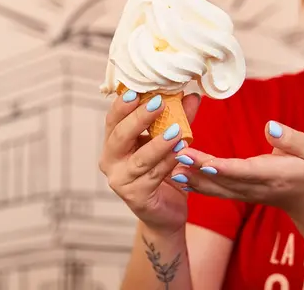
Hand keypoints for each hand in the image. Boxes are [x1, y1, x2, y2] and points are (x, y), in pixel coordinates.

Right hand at [98, 90, 201, 234]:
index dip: (122, 105)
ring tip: (176, 131)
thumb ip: (178, 119)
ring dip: (158, 143)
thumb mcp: (168, 141)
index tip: (137, 91)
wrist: (165, 211)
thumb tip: (192, 95)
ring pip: (139, 159)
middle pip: (120, 136)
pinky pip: (153, 177)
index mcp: (113, 144)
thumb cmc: (162, 171)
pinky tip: (180, 153)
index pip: (113, 120)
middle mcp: (111, 162)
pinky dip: (167, 163)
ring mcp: (121, 181)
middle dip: (139, 118)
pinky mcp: (136, 198)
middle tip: (159, 103)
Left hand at [170, 121, 303, 212]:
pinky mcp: (235, 193)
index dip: (221, 167)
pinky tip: (175, 175)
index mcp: (270, 174)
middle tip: (175, 156)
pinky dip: (193, 183)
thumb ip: (290, 139)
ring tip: (169, 165)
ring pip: (212, 188)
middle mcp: (252, 187)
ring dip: (190, 177)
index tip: (202, 160)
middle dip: (197, 169)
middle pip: (221, 180)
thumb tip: (270, 126)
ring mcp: (242, 193)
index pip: (242, 171)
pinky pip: (212, 190)